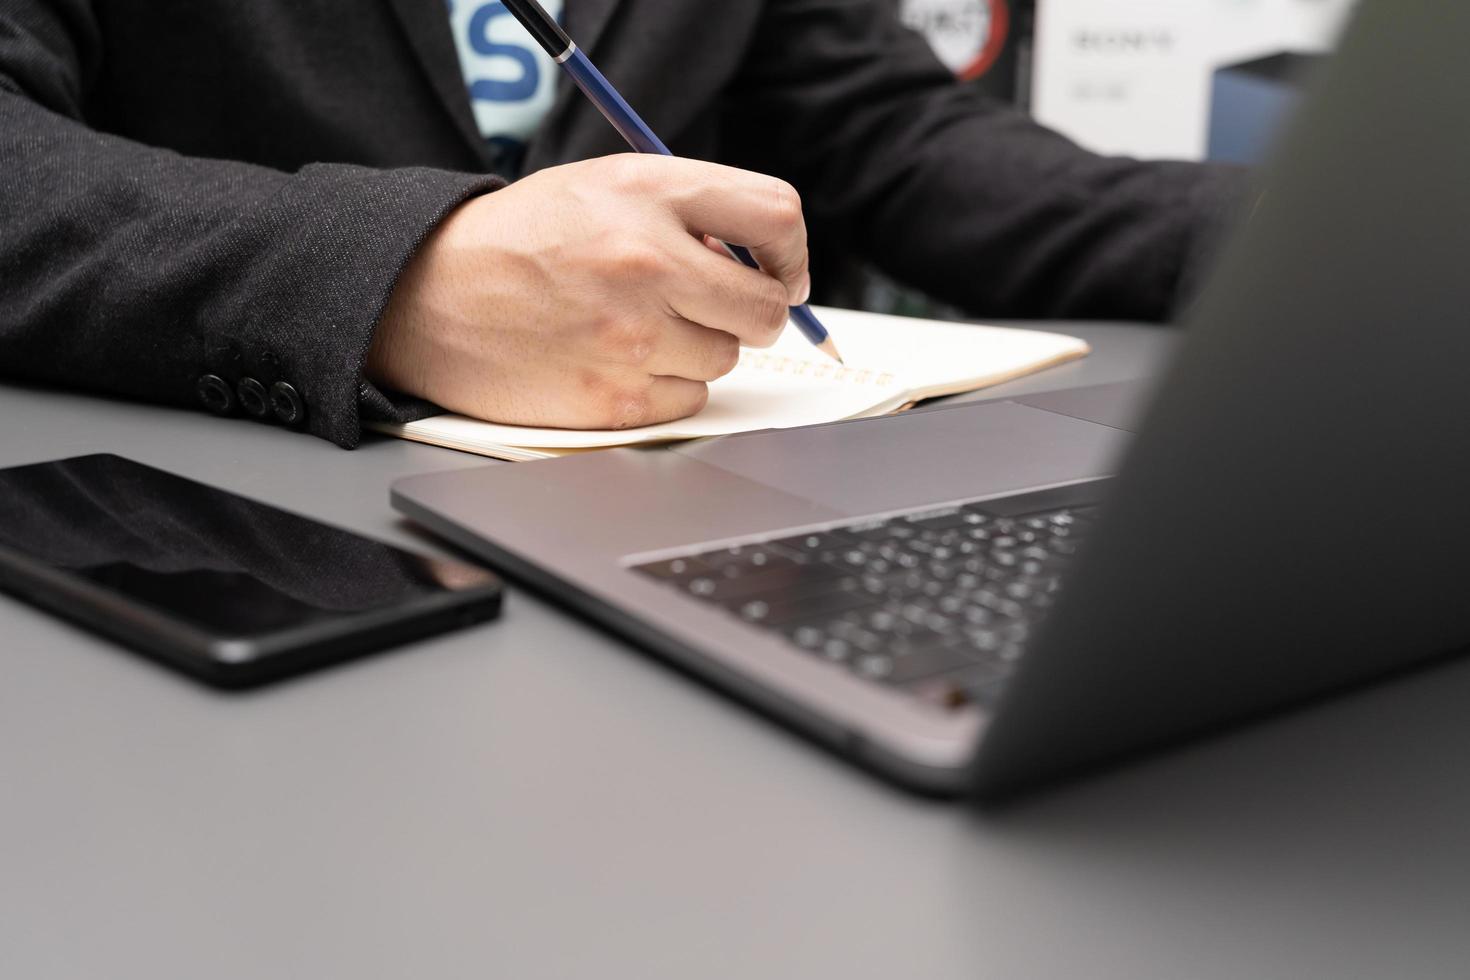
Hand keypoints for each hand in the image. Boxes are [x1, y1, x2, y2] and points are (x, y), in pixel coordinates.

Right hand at [367, 154, 810, 428]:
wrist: (427, 297)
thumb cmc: (521, 240)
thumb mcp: (603, 187)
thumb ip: (688, 211)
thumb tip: (764, 262)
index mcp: (649, 193)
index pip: (777, 217)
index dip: (791, 253)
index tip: (781, 271)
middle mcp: (647, 261)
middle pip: (767, 308)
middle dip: (752, 312)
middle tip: (713, 307)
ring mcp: (633, 337)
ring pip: (726, 358)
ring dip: (697, 349)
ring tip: (635, 327)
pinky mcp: (616, 398)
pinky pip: (689, 400)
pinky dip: (665, 387)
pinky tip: (615, 361)